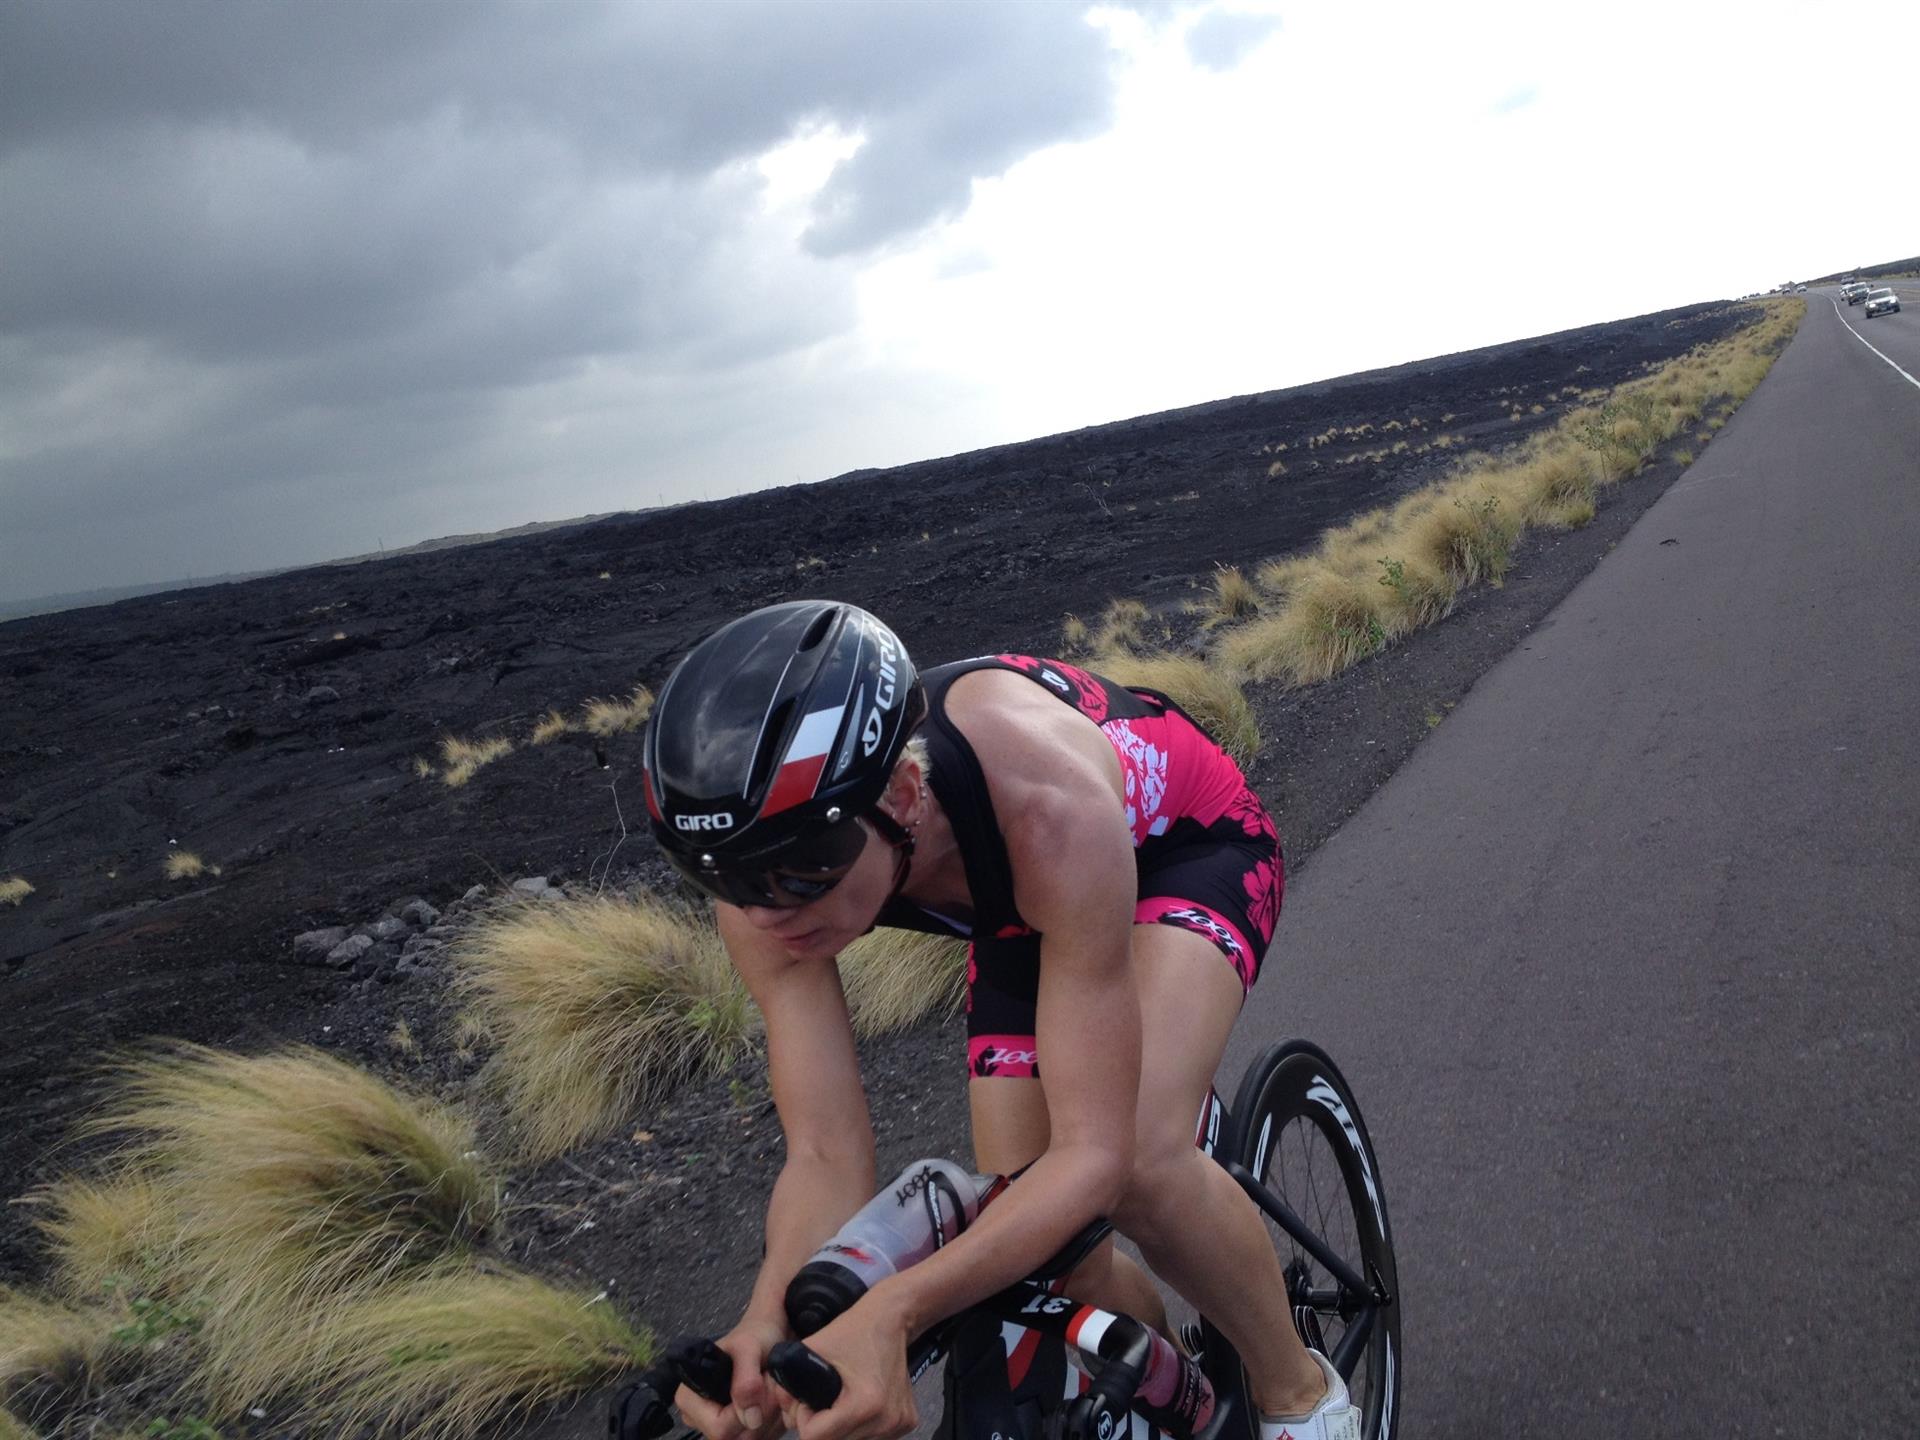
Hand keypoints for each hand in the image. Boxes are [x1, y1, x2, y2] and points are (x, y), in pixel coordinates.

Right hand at [677, 1314, 789, 1439]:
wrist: (769, 1334)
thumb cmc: (754, 1336)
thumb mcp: (749, 1348)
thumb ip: (746, 1381)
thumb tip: (750, 1418)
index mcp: (690, 1396)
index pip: (717, 1428)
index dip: (743, 1415)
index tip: (760, 1387)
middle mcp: (698, 1416)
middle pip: (733, 1438)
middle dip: (759, 1415)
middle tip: (770, 1385)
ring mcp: (717, 1425)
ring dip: (769, 1418)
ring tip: (772, 1389)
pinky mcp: (736, 1430)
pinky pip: (759, 1438)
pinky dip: (772, 1424)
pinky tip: (773, 1401)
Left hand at [772, 1291, 915, 1439]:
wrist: (891, 1318)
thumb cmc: (853, 1331)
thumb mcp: (812, 1350)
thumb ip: (788, 1382)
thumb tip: (780, 1408)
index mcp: (864, 1404)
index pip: (816, 1438)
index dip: (804, 1420)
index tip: (808, 1401)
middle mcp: (886, 1419)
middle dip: (821, 1427)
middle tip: (822, 1401)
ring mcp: (898, 1423)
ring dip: (840, 1429)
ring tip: (840, 1402)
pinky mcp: (907, 1422)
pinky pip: (872, 1437)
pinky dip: (860, 1426)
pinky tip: (859, 1404)